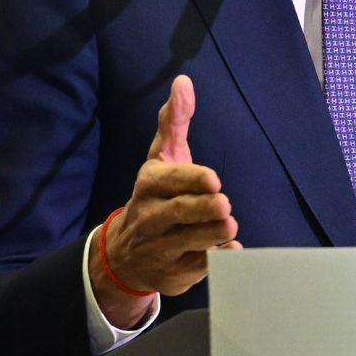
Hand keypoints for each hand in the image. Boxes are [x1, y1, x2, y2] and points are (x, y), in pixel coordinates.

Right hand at [89, 75, 240, 327]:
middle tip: (224, 205)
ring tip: (229, 226)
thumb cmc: (155, 195)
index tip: (213, 179)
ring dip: (211, 234)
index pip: (168, 181)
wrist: (126, 252)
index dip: (190, 180)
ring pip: (188, 242)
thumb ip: (174, 121)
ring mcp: (159, 248)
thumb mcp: (162, 157)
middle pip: (178, 213)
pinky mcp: (172, 274)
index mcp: (149, 184)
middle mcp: (150, 217)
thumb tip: (184, 81)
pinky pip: (197, 268)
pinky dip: (214, 260)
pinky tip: (230, 252)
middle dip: (202, 210)